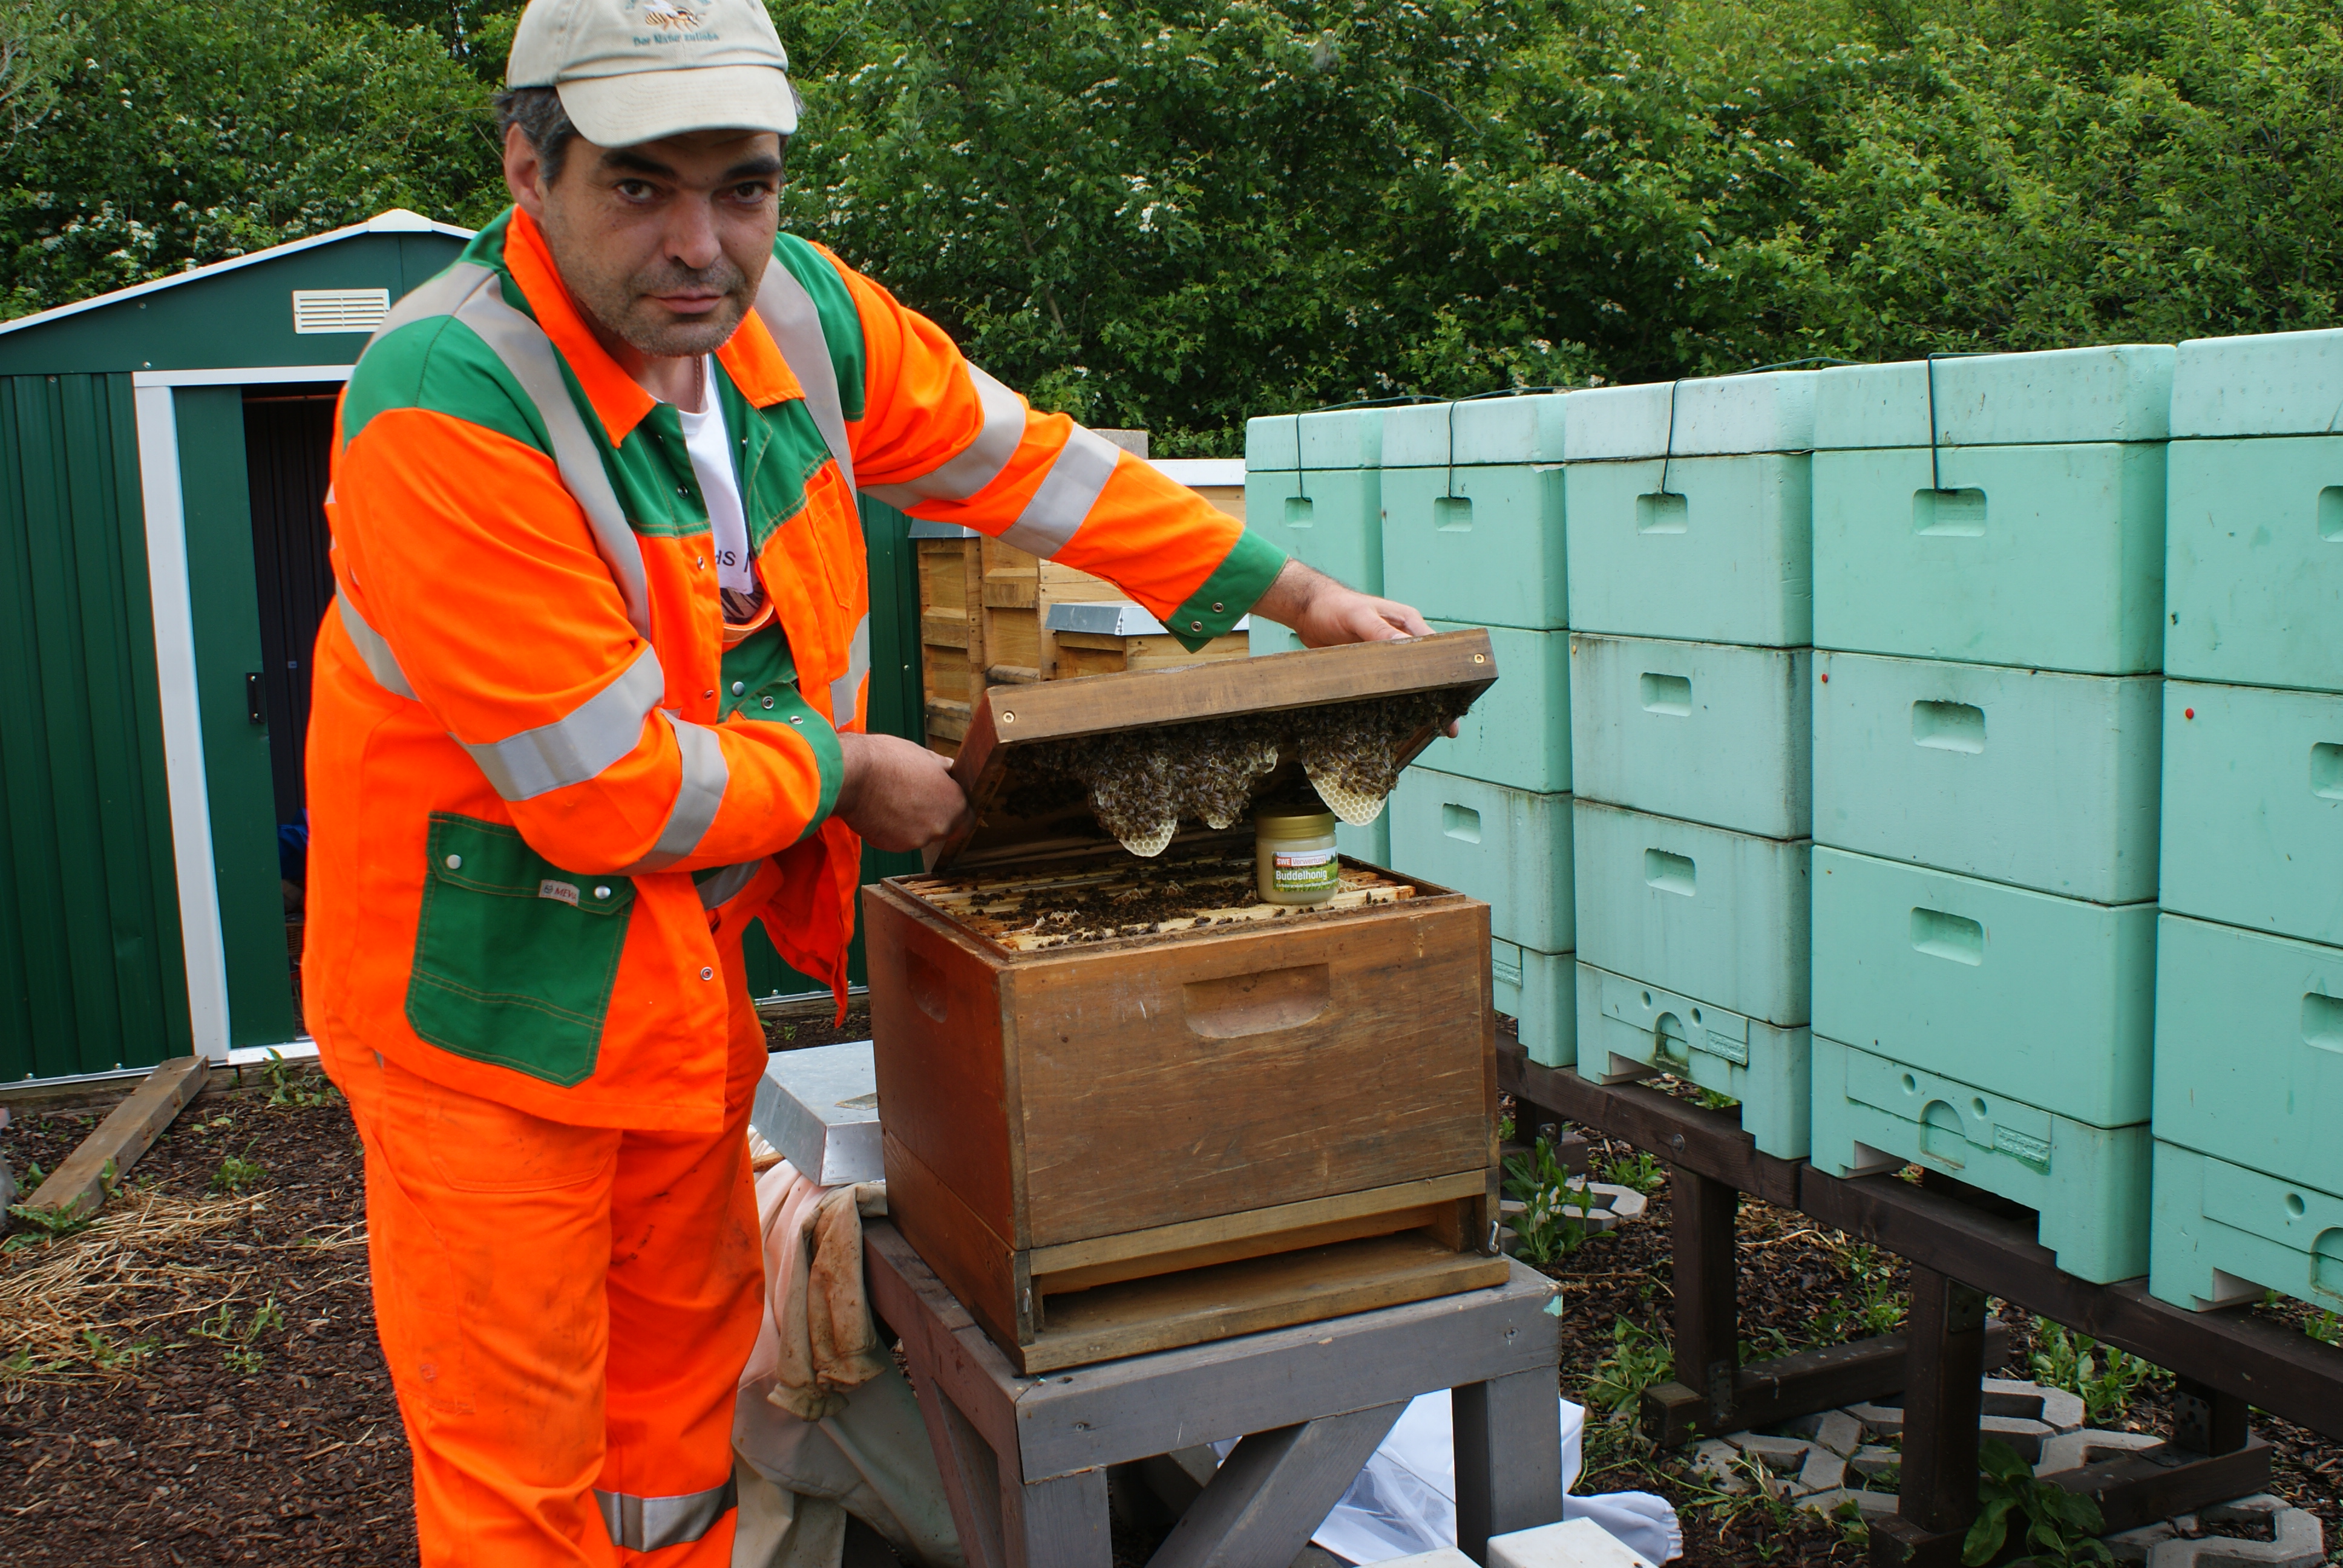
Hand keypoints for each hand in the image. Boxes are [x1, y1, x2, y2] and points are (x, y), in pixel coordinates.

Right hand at [834, 733, 971, 851]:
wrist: (852, 775)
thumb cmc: (887, 760)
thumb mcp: (925, 755)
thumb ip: (944, 770)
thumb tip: (952, 771)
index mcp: (954, 803)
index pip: (967, 820)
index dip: (957, 812)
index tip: (945, 803)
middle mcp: (940, 826)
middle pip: (943, 828)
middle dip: (932, 816)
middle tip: (914, 797)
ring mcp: (916, 840)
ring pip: (920, 834)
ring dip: (911, 822)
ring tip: (893, 799)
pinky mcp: (893, 847)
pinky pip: (898, 839)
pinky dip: (892, 829)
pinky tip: (881, 809)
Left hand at [1250, 560, 1458, 733]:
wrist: (1309, 611)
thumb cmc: (1334, 606)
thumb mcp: (1358, 616)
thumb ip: (1379, 630)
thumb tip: (1405, 645)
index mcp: (1408, 623)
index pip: (1436, 650)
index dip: (1447, 673)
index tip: (1456, 695)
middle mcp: (1403, 640)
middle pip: (1427, 671)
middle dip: (1439, 696)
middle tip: (1450, 725)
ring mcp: (1389, 657)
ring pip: (1409, 682)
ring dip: (1419, 702)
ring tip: (1432, 728)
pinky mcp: (1373, 668)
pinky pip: (1388, 686)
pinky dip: (1396, 701)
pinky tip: (1400, 719)